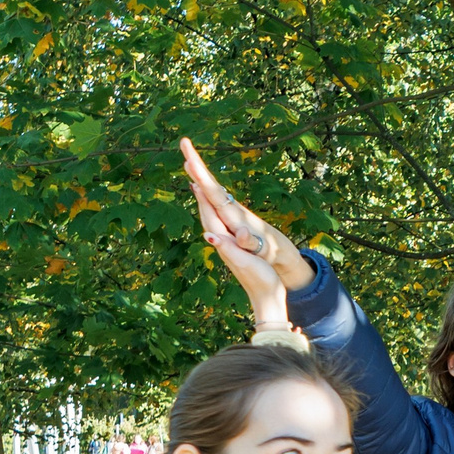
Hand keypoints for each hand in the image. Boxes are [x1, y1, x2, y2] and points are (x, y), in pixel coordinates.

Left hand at [182, 138, 315, 329]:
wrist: (266, 296)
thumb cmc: (259, 280)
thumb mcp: (244, 264)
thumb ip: (228, 249)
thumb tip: (210, 235)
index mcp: (221, 237)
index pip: (206, 206)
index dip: (199, 185)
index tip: (190, 164)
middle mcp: (217, 236)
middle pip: (203, 203)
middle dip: (196, 180)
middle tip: (187, 157)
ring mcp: (222, 239)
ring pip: (208, 209)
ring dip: (201, 191)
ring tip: (194, 173)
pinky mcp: (229, 242)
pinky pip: (216, 217)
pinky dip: (210, 204)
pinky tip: (209, 200)